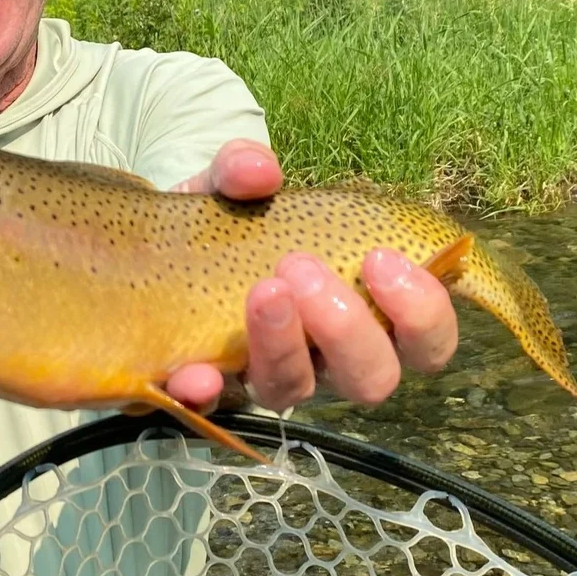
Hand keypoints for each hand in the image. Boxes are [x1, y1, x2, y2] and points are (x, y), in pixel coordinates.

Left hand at [162, 139, 458, 413]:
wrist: (152, 244)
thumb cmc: (223, 219)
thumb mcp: (231, 183)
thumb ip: (244, 167)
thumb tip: (261, 171)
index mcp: (361, 309)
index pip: (425, 339)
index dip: (422, 312)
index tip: (383, 258)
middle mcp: (324, 356)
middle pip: (372, 378)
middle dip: (348, 328)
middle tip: (302, 268)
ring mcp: (267, 376)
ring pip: (296, 392)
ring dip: (284, 346)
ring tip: (264, 291)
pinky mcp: (208, 389)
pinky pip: (212, 407)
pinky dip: (206, 391)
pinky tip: (196, 372)